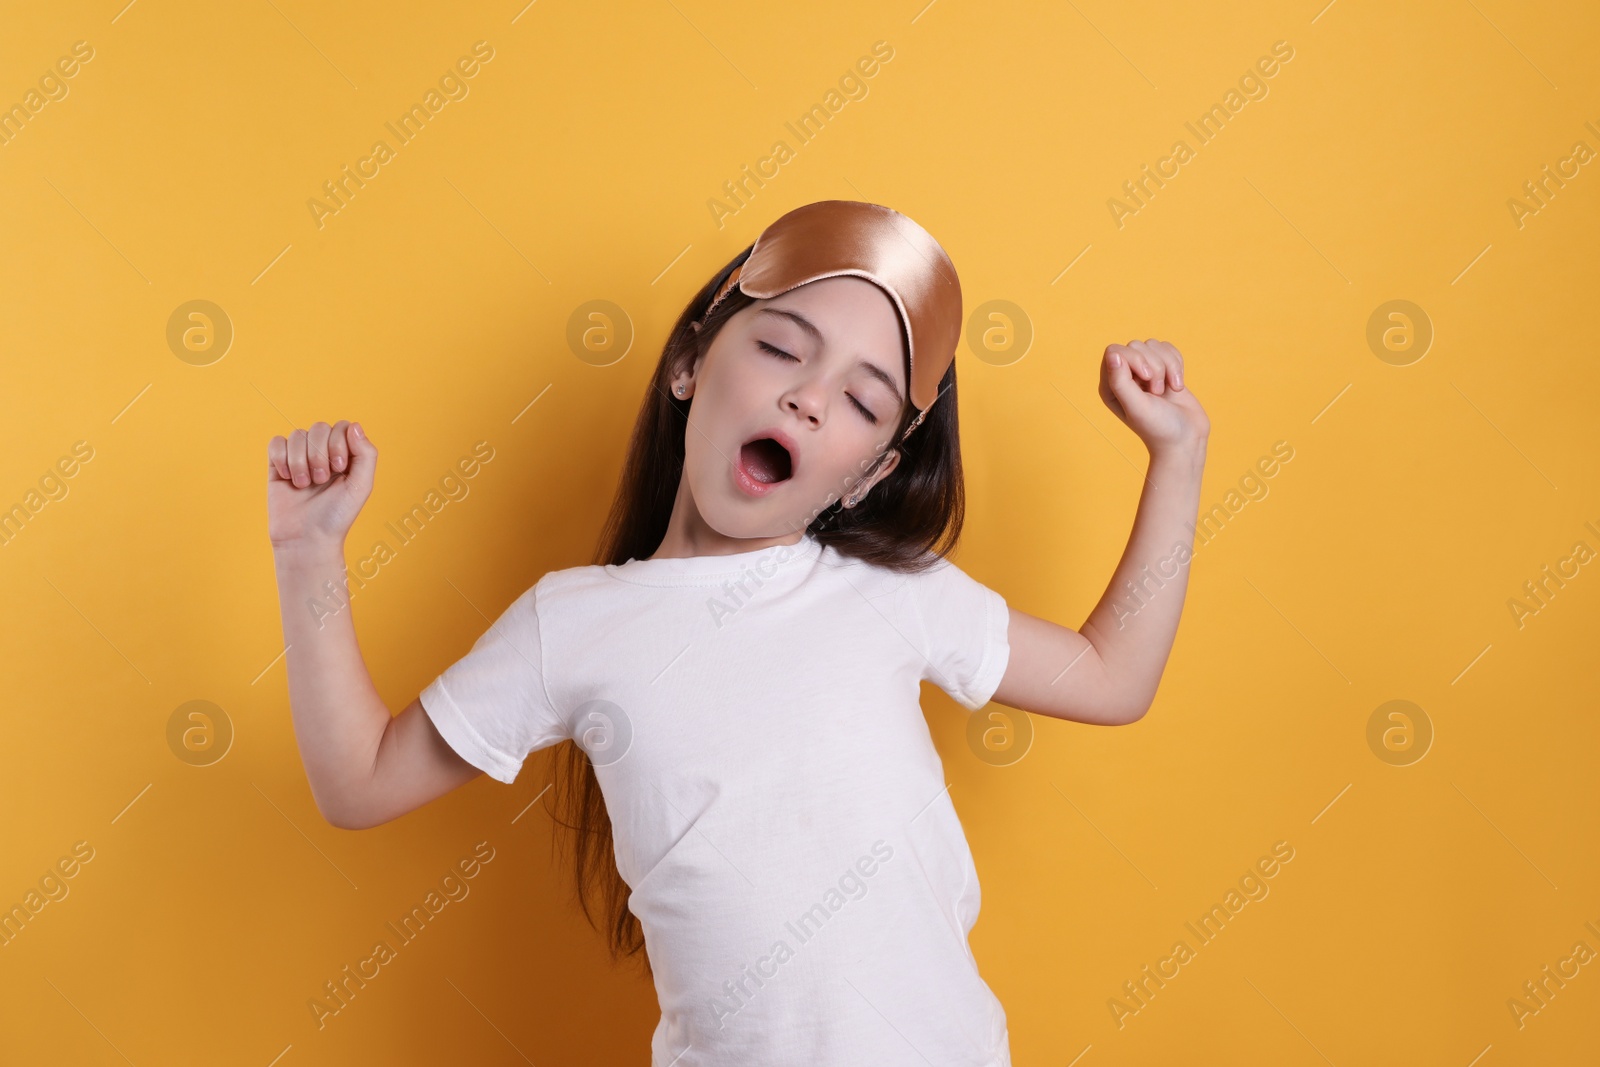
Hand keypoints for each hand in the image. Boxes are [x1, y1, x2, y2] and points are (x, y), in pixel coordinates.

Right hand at [267, 420, 376, 548]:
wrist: (306, 539)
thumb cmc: (336, 516)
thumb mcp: (361, 486)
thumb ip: (366, 454)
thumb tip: (354, 425)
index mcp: (345, 455)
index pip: (341, 427)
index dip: (338, 443)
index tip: (339, 468)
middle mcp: (323, 453)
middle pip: (319, 427)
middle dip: (319, 454)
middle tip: (320, 480)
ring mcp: (300, 458)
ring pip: (297, 435)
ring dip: (300, 461)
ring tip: (304, 485)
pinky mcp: (278, 465)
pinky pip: (276, 442)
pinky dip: (281, 458)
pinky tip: (288, 478)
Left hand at [1098, 339, 1209, 454]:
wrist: (1186, 439)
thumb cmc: (1158, 428)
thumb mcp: (1136, 406)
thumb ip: (1120, 381)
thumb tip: (1113, 354)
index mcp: (1110, 386)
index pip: (1115, 351)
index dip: (1134, 358)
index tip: (1147, 379)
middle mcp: (1124, 376)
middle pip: (1136, 346)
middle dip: (1154, 366)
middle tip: (1158, 392)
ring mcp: (1144, 372)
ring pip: (1154, 345)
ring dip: (1168, 366)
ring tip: (1169, 391)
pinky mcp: (1163, 369)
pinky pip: (1168, 349)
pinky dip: (1177, 365)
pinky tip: (1177, 386)